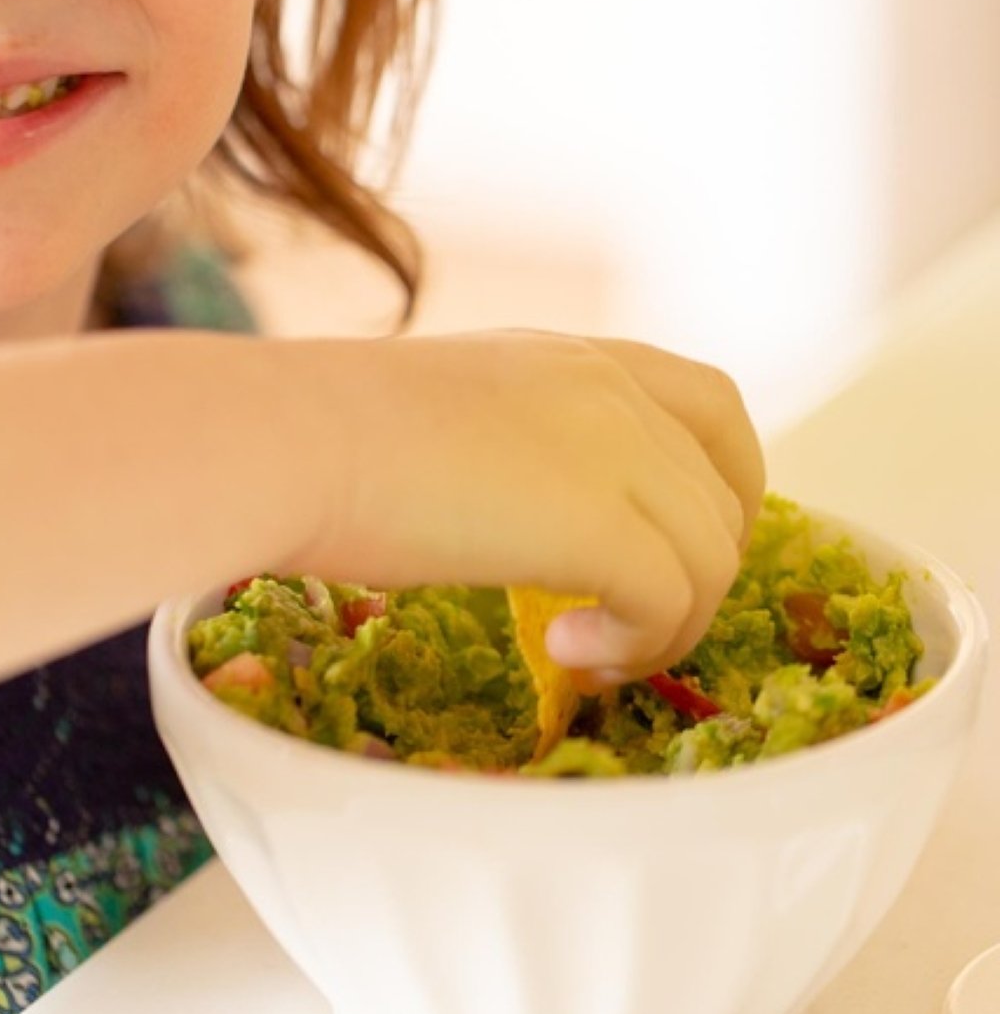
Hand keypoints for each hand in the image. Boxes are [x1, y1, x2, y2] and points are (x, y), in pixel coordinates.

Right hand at [293, 330, 765, 683]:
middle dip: (705, 570)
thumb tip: (524, 525)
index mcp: (575, 357)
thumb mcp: (448, 416)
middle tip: (639, 624)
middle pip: (726, 487)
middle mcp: (610, 387)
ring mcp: (613, 446)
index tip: (679, 550)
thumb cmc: (318, 436)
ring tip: (587, 654)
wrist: (285, 440)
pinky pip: (671, 598)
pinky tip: (567, 656)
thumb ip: (514, 450)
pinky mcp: (598, 519)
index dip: (728, 485)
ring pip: (711, 555)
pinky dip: (637, 643)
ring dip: (665, 624)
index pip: (712, 404)